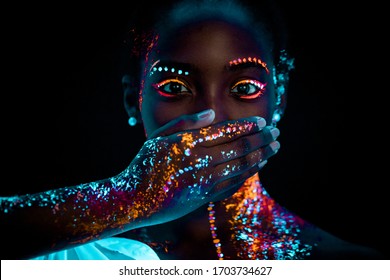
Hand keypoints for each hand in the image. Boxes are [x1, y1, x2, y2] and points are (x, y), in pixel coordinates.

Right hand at [121, 109, 279, 224]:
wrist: (134, 200)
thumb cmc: (144, 164)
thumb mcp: (158, 137)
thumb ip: (186, 123)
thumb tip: (213, 113)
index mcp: (187, 143)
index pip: (225, 131)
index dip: (247, 125)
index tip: (263, 122)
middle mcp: (198, 161)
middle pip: (239, 148)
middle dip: (262, 139)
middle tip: (277, 133)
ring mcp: (203, 182)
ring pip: (241, 166)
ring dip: (261, 156)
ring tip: (275, 147)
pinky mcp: (205, 198)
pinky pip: (234, 184)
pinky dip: (249, 173)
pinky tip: (258, 165)